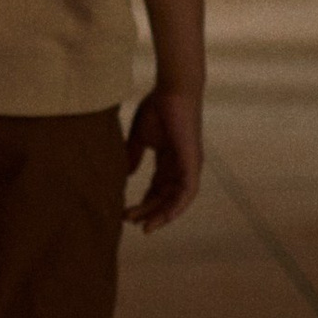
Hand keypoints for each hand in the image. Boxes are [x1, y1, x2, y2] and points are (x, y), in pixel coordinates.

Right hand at [124, 85, 202, 231]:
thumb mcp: (140, 136)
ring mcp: (189, 167)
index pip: (157, 188)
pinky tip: (163, 218)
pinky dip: (176, 207)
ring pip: (176, 200)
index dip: (143, 202)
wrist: (173, 90)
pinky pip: (187, 193)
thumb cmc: (158, 107)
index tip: (126, 213)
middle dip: (147, 211)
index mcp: (169, 160)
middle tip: (128, 220)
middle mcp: (181, 167)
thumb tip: (125, 175)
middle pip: (165, 197)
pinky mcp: (193, 164)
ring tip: (144, 226)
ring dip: (160, 214)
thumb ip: (133, 155)